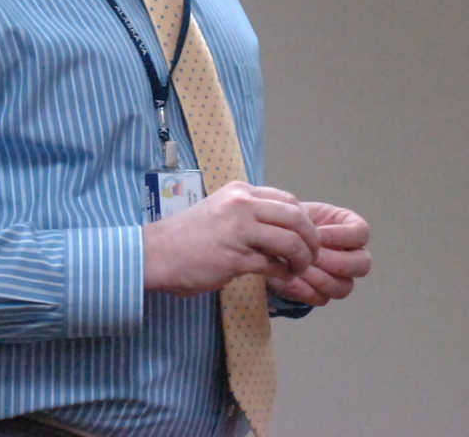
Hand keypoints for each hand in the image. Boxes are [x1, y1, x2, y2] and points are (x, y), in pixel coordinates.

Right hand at [143, 181, 319, 295]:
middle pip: (296, 217)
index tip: (304, 237)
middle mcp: (241, 204)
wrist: (157, 253)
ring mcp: (239, 230)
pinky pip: (274, 264)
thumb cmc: (188, 236)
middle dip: (311, 239)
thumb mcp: (221, 210)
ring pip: (291, 240)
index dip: (304, 221)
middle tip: (310, 255)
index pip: (288, 200)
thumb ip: (248, 213)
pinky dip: (284, 273)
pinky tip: (280, 277)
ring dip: (302, 259)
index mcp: (240, 191)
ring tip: (297, 269)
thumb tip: (281, 225)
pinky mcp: (235, 257)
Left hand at [267, 201, 371, 305]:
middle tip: (313, 256)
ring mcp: (340, 278)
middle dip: (337, 261)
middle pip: (362, 264)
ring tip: (300, 267)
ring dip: (321, 278)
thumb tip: (312, 233)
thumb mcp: (298, 211)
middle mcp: (352, 255)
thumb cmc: (290, 221)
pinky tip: (291, 278)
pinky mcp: (322, 293)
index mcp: (351, 229)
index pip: (361, 233)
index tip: (318, 233)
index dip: (342, 235)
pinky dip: (305, 290)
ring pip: (344, 286)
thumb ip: (307, 219)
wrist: (272, 239)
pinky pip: (322, 298)